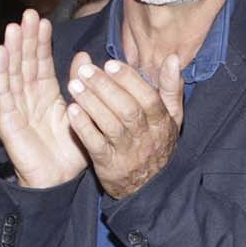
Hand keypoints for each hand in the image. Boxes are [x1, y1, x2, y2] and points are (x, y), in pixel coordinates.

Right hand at [0, 11, 87, 189]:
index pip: (41, 63)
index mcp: (46, 95)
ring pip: (12, 73)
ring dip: (12, 50)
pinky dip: (0, 73)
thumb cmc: (69, 151)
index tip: (43, 20)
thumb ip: (80, 85)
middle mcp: (29, 98)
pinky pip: (3, 94)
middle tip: (27, 13)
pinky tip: (0, 54)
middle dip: (26, 38)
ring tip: (13, 27)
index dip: (41, 42)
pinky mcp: (7, 121)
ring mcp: (16, 108)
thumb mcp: (81, 111)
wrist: (59, 182)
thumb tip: (84, 57)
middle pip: (25, 63)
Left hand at [66, 48, 183, 201]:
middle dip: (105, 87)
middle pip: (127, 109)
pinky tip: (71, 111)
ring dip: (91, 103)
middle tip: (85, 70)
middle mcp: (146, 136)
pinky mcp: (109, 165)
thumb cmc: (157, 143)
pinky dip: (83, 127)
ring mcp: (127, 152)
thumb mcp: (171, 118)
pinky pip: (95, 144)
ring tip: (74, 85)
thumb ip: (171, 88)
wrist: (150, 187)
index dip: (129, 80)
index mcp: (161, 122)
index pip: (148, 98)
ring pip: (110, 125)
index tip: (110, 64)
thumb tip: (173, 59)